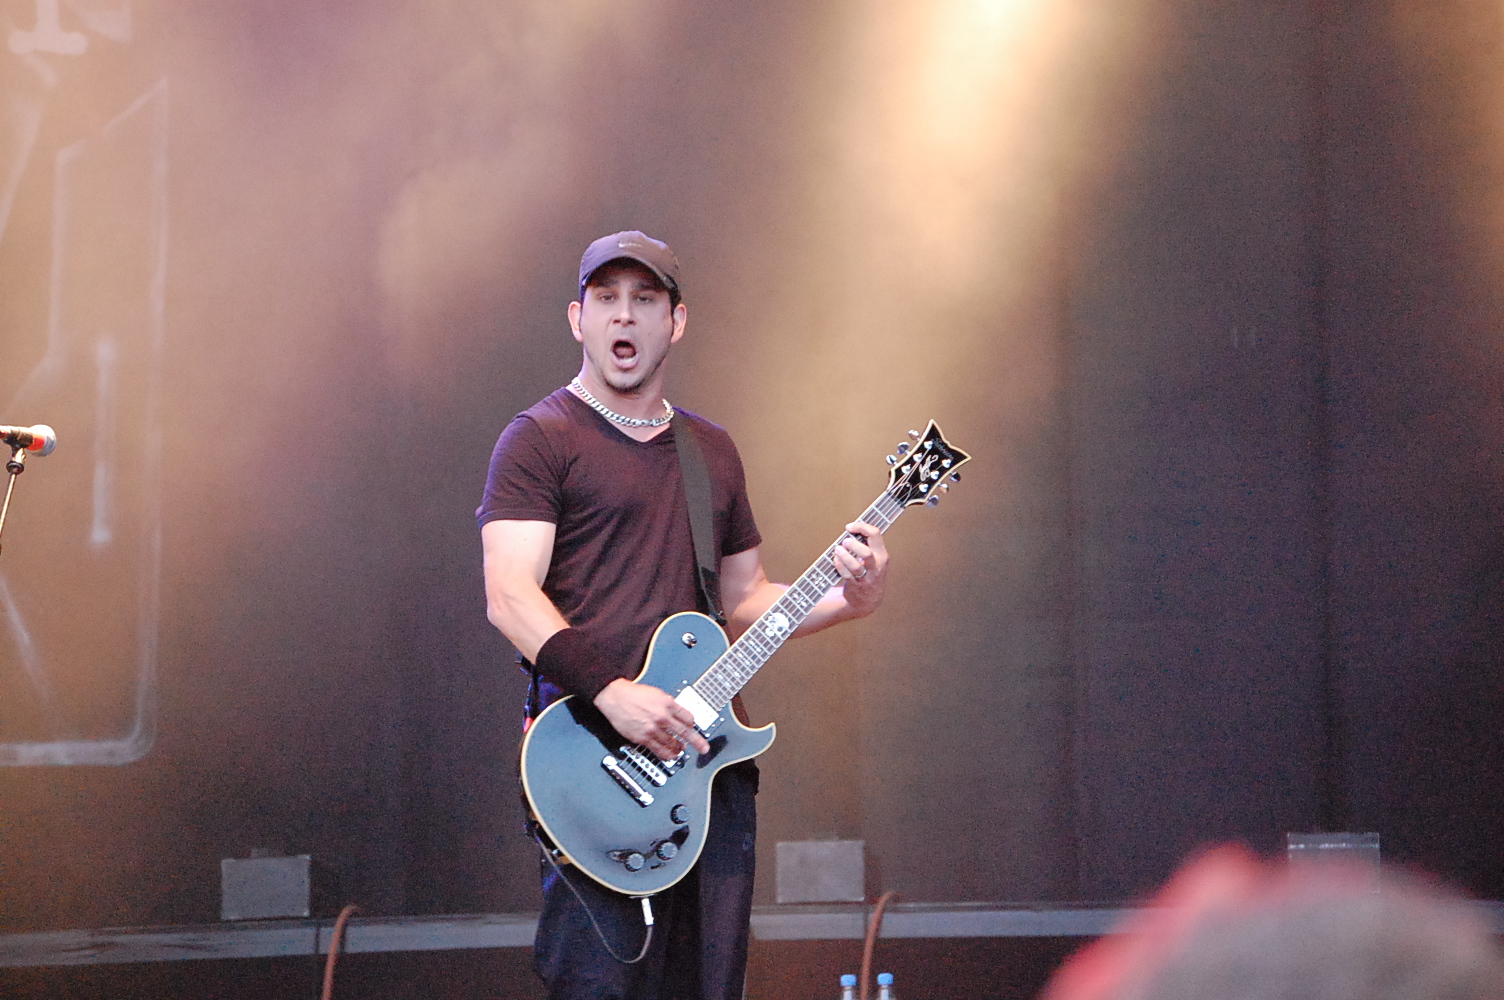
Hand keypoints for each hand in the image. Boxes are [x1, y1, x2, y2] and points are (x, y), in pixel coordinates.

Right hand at [593, 678, 711, 760]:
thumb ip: (669, 705)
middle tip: (704, 748)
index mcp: (668, 703)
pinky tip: (671, 756)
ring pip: (672, 744)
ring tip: (682, 751)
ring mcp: (653, 729)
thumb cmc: (634, 694)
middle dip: (697, 742)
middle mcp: (662, 717)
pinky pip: (659, 750)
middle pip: (685, 732)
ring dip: (679, 749)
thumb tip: (678, 714)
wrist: (616, 697)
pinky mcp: (643, 738)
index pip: (688, 717)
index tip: (695, 728)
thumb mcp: (657, 693)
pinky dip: (667, 754)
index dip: (693, 724)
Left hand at [832, 520, 887, 616]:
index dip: (861, 527)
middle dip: (853, 545)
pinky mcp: (856, 585)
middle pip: (866, 553)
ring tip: (837, 549)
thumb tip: (853, 528)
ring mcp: (866, 577)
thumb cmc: (870, 574)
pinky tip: (836, 559)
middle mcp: (876, 567)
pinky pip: (846, 575)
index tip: (850, 527)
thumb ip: (868, 545)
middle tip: (845, 541)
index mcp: (882, 556)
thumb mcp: (876, 559)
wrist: (869, 600)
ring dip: (844, 556)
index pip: (875, 535)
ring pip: (855, 566)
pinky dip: (839, 566)